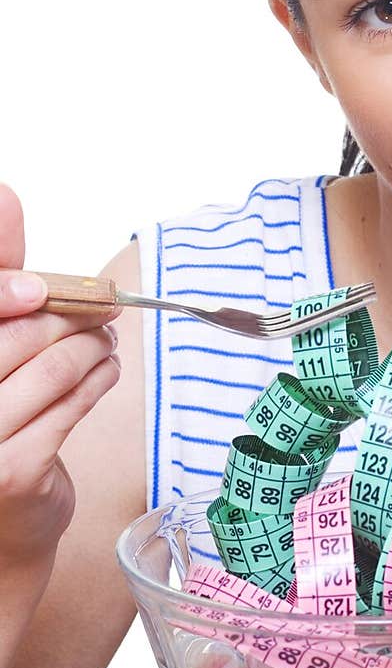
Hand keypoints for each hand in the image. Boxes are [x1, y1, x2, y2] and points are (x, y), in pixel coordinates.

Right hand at [0, 184, 121, 567]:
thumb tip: (5, 196)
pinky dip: (100, 379)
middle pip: (17, 332)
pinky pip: (73, 403)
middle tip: (101, 308)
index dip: (5, 288)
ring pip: (52, 365)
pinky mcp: (13, 471)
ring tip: (105, 339)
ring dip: (92, 345)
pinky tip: (106, 371)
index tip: (37, 286)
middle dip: (68, 314)